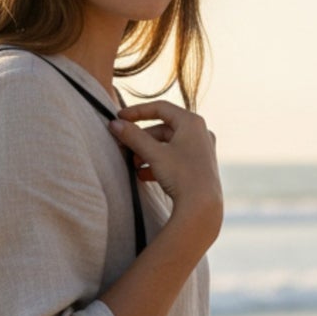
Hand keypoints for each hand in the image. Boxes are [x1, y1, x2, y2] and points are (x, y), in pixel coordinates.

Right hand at [108, 100, 222, 239]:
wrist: (202, 207)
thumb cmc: (181, 176)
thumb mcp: (154, 154)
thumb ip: (133, 137)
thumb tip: (114, 124)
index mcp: (192, 122)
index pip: (160, 108)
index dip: (137, 112)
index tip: (120, 118)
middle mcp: (200, 133)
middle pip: (163, 129)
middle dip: (141, 139)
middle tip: (124, 147)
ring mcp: (201, 150)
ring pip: (168, 145)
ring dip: (148, 152)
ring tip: (134, 164)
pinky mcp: (199, 168)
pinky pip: (175, 159)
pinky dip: (158, 163)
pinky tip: (144, 175)